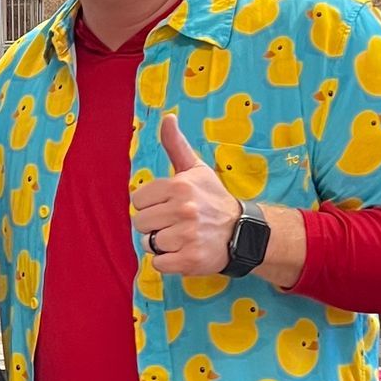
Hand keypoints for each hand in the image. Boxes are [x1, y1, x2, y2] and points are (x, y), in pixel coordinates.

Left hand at [131, 113, 242, 276]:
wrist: (242, 232)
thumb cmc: (213, 199)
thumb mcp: (195, 169)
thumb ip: (176, 145)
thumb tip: (167, 117)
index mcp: (179, 186)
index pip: (138, 200)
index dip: (150, 205)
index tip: (167, 206)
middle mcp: (183, 210)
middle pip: (140, 223)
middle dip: (154, 225)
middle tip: (175, 224)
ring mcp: (187, 236)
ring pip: (148, 243)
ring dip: (161, 244)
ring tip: (180, 238)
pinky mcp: (190, 260)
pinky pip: (158, 263)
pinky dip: (167, 261)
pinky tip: (183, 252)